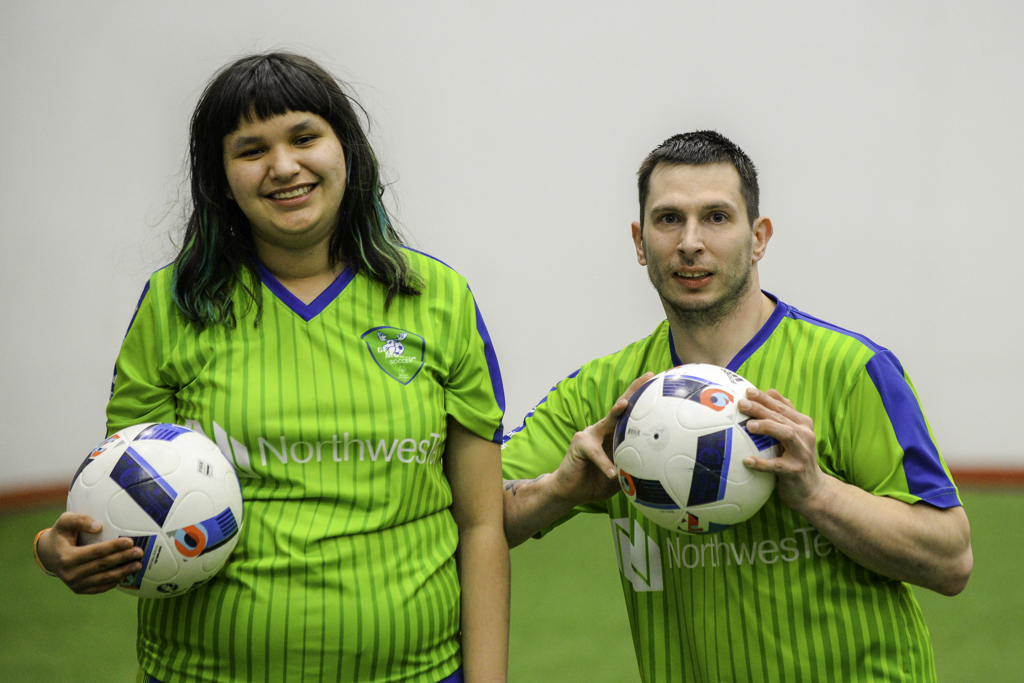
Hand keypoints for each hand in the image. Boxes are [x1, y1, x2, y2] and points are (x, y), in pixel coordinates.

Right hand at [36, 513, 144, 594]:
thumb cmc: (60, 534)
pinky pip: (100, 587)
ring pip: (104, 579)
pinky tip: (126, 574)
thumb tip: (99, 527)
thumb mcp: (64, 521)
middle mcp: (70, 574)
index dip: (114, 547)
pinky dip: (114, 581)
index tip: (130, 542)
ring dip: (123, 572)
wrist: (48, 555)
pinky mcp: (79, 590)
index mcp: (66, 557)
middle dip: (123, 559)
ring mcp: (75, 584)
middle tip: (140, 553)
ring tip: (138, 565)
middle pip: (102, 566)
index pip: (95, 552)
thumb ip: (80, 520)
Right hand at [548, 372, 654, 506]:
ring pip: (606, 421)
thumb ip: (632, 470)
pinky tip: (611, 473)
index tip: (658, 386)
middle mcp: (603, 430)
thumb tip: (655, 471)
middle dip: (634, 391)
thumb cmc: (595, 482)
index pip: (631, 415)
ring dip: (615, 412)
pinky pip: (595, 453)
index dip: (643, 401)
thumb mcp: (619, 477)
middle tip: (648, 376)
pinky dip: (604, 464)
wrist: (570, 492)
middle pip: (620, 407)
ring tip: (624, 404)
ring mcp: (590, 434)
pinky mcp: (579, 444)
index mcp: (614, 435)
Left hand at [739, 387, 826, 512]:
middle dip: (761, 408)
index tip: (748, 391)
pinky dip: (762, 463)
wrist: (813, 490)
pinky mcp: (796, 471)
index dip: (765, 398)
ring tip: (749, 425)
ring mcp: (802, 453)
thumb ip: (785, 413)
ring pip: (786, 435)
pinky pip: (777, 466)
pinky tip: (746, 461)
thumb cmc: (797, 458)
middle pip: (782, 417)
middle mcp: (805, 435)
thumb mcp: (795, 434)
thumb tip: (770, 390)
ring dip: (767, 427)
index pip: (782, 407)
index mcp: (803, 424)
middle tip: (742, 404)